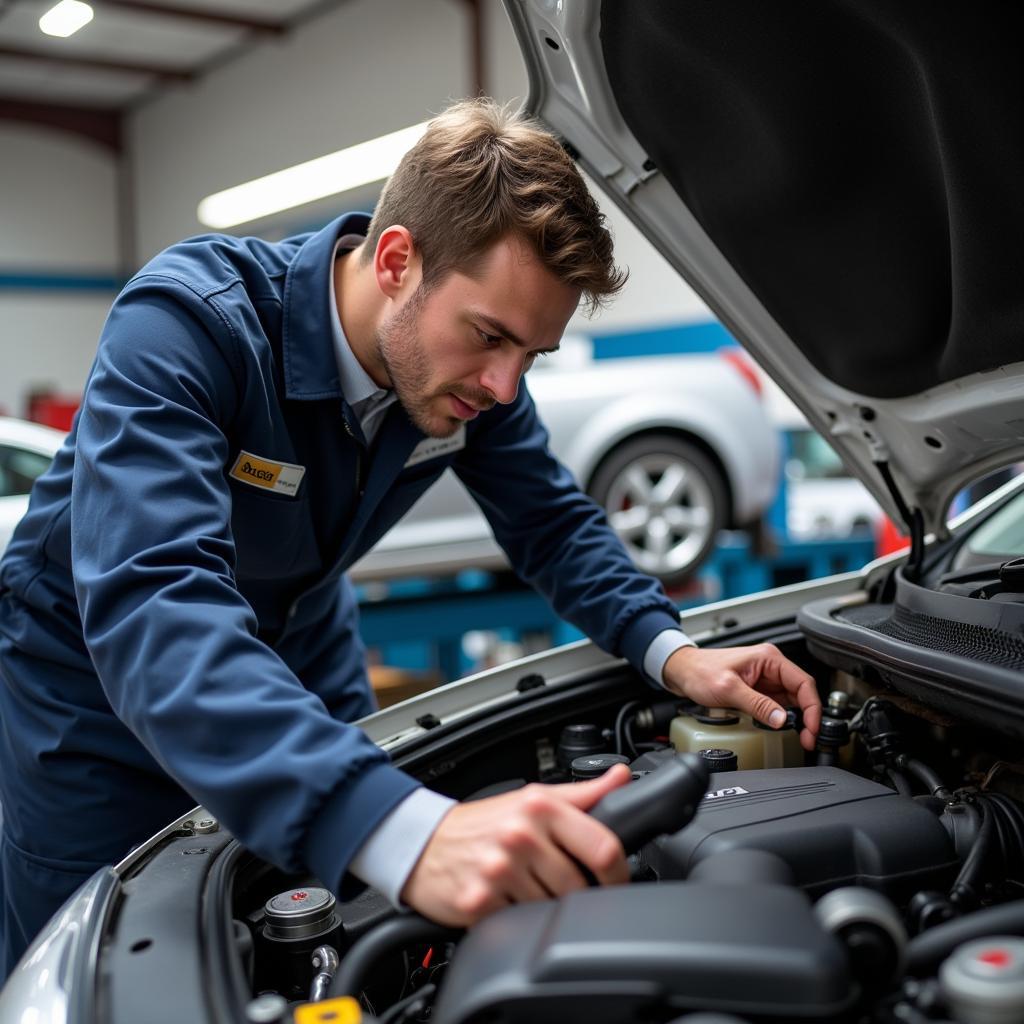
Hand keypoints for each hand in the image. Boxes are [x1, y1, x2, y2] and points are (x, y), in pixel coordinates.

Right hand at [400, 764, 630, 926]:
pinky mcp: (480, 902)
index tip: (614, 880)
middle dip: (575, 893)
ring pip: (551, 909)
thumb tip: (623, 777)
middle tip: (557, 886)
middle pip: (577, 886)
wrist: (424, 844)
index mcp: (540, 807)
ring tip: (527, 889)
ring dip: (544, 908)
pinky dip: (516, 920)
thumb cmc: (483, 823)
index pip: (602, 847)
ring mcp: (499, 869)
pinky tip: (506, 901)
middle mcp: (520, 835)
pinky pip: (519, 924)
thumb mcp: (533, 797)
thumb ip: (583, 793)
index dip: (617, 872)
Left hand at [662, 643, 820, 750]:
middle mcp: (770, 666)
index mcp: (769, 658)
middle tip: (808, 738)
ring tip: (799, 737)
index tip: (812, 728)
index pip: (803, 682)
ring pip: (792, 700)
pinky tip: (781, 728)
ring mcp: (765, 678)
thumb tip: (781, 719)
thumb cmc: (700, 671)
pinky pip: (778, 705)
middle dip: (808, 717)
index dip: (812, 708)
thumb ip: (757, 704)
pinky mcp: (758, 690)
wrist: (682, 671)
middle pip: (801, 693)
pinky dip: (783, 718)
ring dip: (797, 718)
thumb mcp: (728, 689)